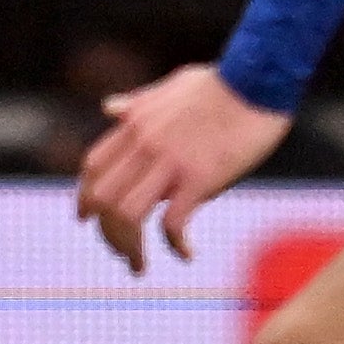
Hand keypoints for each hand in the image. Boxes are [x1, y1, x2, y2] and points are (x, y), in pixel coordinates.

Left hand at [74, 63, 290, 273]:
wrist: (258, 79)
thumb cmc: (220, 82)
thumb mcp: (167, 86)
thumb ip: (136, 103)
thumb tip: (108, 107)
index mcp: (135, 123)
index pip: (92, 167)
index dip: (84, 197)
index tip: (87, 219)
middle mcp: (144, 144)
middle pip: (102, 198)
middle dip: (105, 231)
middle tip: (123, 252)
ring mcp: (169, 162)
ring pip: (126, 216)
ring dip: (129, 248)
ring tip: (140, 265)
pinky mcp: (199, 178)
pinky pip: (172, 224)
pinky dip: (175, 245)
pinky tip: (187, 254)